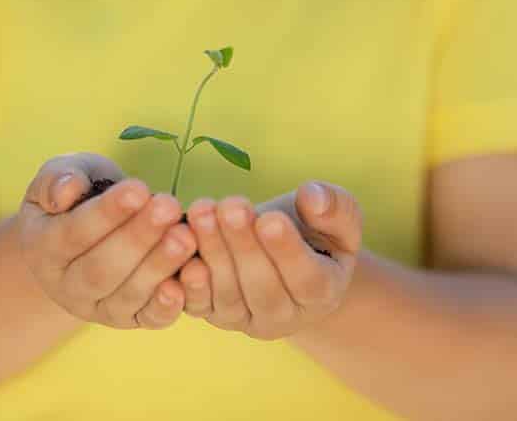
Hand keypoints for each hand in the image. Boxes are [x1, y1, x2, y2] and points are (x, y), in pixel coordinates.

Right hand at [17, 152, 196, 328]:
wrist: (90, 231)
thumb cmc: (78, 195)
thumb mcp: (60, 176)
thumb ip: (58, 179)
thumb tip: (67, 191)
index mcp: (42, 248)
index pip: (73, 233)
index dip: (106, 213)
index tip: (139, 188)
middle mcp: (66, 286)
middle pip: (101, 269)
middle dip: (138, 238)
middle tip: (169, 207)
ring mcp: (98, 307)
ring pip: (127, 294)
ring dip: (159, 266)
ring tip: (187, 235)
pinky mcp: (129, 318)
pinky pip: (149, 318)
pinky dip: (169, 305)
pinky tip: (190, 278)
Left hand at [177, 181, 362, 339]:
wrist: (281, 254)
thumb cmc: (312, 231)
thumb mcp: (336, 217)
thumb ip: (334, 207)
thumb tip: (312, 196)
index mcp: (323, 293)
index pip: (307, 279)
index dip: (287, 251)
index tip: (270, 219)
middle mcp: (285, 315)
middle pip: (262, 287)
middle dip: (243, 245)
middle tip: (230, 207)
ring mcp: (246, 318)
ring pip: (228, 294)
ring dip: (213, 251)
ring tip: (202, 213)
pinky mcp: (213, 312)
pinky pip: (198, 304)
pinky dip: (188, 282)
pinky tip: (180, 251)